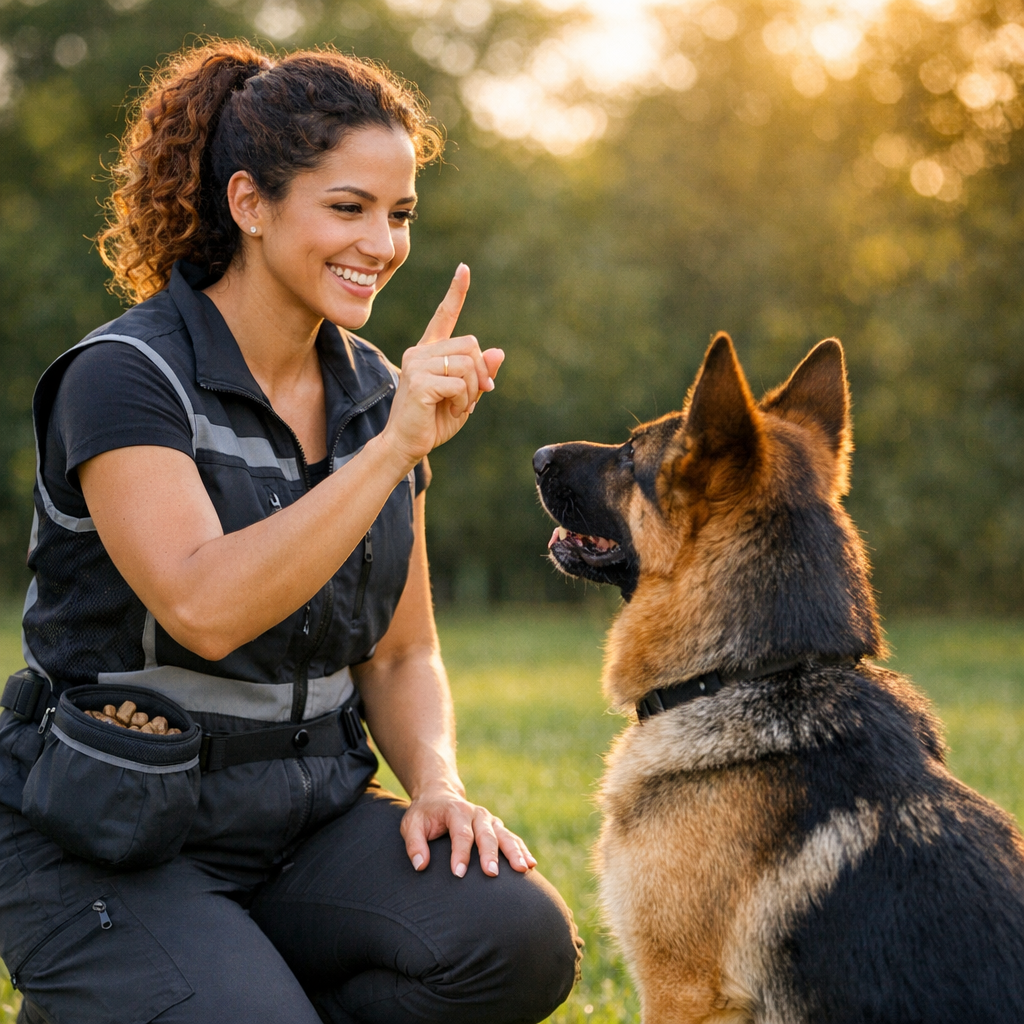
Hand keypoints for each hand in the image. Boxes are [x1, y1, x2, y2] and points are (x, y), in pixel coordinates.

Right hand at [381, 264, 504, 467]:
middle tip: (475, 396)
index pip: (444, 316)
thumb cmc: (432, 423)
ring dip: (472, 391)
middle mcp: (420, 352)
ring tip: (459, 408)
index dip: (455, 293)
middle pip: (470, 344)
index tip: (464, 269)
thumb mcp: (464, 397)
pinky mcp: (419, 381)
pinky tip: (452, 412)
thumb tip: (498, 351)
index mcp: (429, 352)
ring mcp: (417, 364)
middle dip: (481, 373)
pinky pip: (459, 383)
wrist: (406, 445)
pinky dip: (463, 401)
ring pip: (467, 363)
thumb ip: (479, 375)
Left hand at [400, 780, 537, 877]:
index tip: (458, 874)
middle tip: (491, 874)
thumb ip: (414, 843)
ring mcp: (489, 820)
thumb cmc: (425, 814)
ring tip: (523, 869)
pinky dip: (523, 850)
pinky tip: (532, 864)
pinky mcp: (497, 827)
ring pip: (505, 836)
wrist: (440, 795)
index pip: (460, 834)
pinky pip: (512, 839)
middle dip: (490, 854)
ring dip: (514, 852)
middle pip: (486, 835)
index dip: (460, 854)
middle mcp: (476, 814)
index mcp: (456, 811)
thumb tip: (420, 865)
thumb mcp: (411, 824)